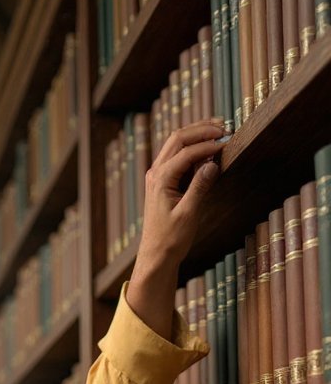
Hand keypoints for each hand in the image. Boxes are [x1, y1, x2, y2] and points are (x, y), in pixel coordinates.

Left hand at [128, 119, 225, 339]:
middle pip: (178, 138)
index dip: (208, 144)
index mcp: (160, 179)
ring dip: (196, 135)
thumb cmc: (171, 239)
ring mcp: (157, 176)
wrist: (156, 256)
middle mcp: (156, 173)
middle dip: (201, 130)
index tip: (228, 142)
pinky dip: (193, 148)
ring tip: (219, 131)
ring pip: (176, 144)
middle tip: (224, 127)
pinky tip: (208, 149)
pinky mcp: (162, 182)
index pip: (186, 151)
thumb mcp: (189, 213)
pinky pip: (177, 157)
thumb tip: (213, 162)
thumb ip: (200, 186)